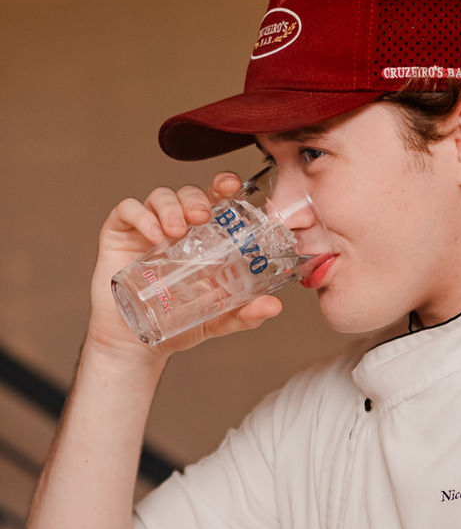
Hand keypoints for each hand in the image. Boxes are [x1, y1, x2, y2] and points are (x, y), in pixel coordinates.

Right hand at [87, 172, 282, 359]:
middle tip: (202, 215)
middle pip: (188, 194)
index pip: (215, 201)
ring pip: (159, 197)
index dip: (223, 186)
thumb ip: (245, 313)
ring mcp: (147, 229)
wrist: (138, 344)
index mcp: (203, 239)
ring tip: (176, 231)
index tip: (231, 185)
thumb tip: (273, 307)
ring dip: (170, 207)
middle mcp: (177, 228)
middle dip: (196, 197)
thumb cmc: (178, 323)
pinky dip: (141, 216)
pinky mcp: (119, 234)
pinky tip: (152, 235)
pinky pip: (127, 210)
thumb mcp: (218, 319)